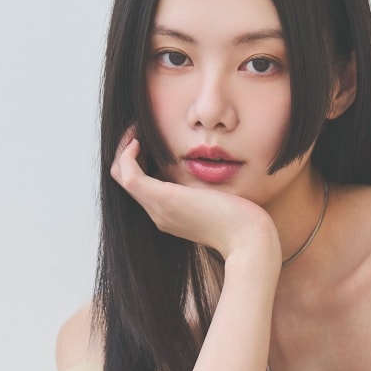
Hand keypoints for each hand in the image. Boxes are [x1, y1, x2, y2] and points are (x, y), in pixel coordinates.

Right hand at [110, 128, 277, 262]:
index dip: (136, 159)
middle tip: (138, 129)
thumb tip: (205, 167)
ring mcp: (159, 209)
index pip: (139, 185)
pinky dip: (127, 155)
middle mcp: (159, 214)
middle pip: (124, 178)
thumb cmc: (242, 220)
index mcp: (169, 214)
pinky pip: (129, 175)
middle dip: (126, 150)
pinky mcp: (165, 199)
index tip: (148, 138)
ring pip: (121, 175)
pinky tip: (140, 141)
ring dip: (123, 149)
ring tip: (137, 130)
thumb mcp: (218, 199)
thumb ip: (205, 186)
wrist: (249, 240)